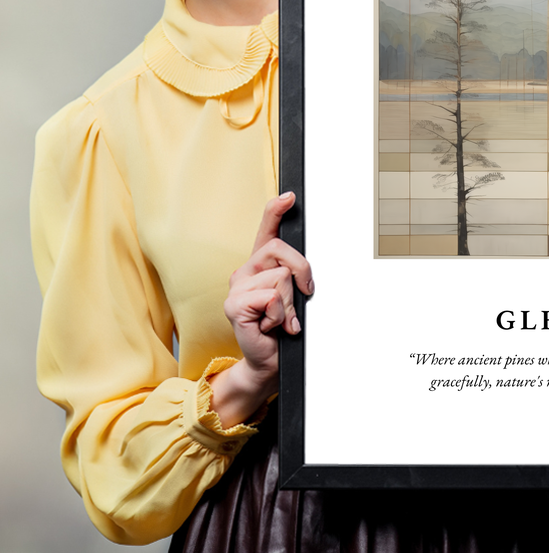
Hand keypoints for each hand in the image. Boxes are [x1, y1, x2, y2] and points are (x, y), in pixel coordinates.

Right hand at [209, 192, 313, 426]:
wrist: (270, 361)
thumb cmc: (283, 328)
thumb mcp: (294, 297)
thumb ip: (295, 277)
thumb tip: (304, 270)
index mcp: (260, 266)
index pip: (266, 230)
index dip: (276, 210)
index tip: (290, 196)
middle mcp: (245, 271)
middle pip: (281, 250)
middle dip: (302, 272)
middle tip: (302, 296)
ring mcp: (237, 287)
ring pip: (281, 277)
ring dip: (290, 303)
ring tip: (281, 318)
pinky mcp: (234, 305)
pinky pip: (272, 297)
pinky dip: (280, 315)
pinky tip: (271, 326)